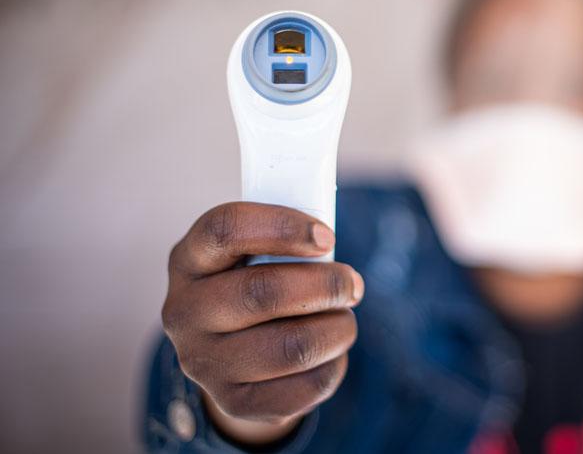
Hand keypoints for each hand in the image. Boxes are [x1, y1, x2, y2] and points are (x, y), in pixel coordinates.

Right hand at [161, 202, 362, 443]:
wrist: (230, 354)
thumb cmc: (255, 284)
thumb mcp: (254, 251)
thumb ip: (284, 241)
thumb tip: (329, 247)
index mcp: (189, 260)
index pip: (225, 229)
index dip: (283, 227)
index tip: (327, 238)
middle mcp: (184, 311)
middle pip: (263, 291)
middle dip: (326, 285)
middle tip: (352, 285)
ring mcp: (204, 362)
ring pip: (292, 347)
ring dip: (337, 329)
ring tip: (344, 320)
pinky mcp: (233, 402)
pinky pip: (303, 388)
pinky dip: (333, 366)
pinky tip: (331, 353)